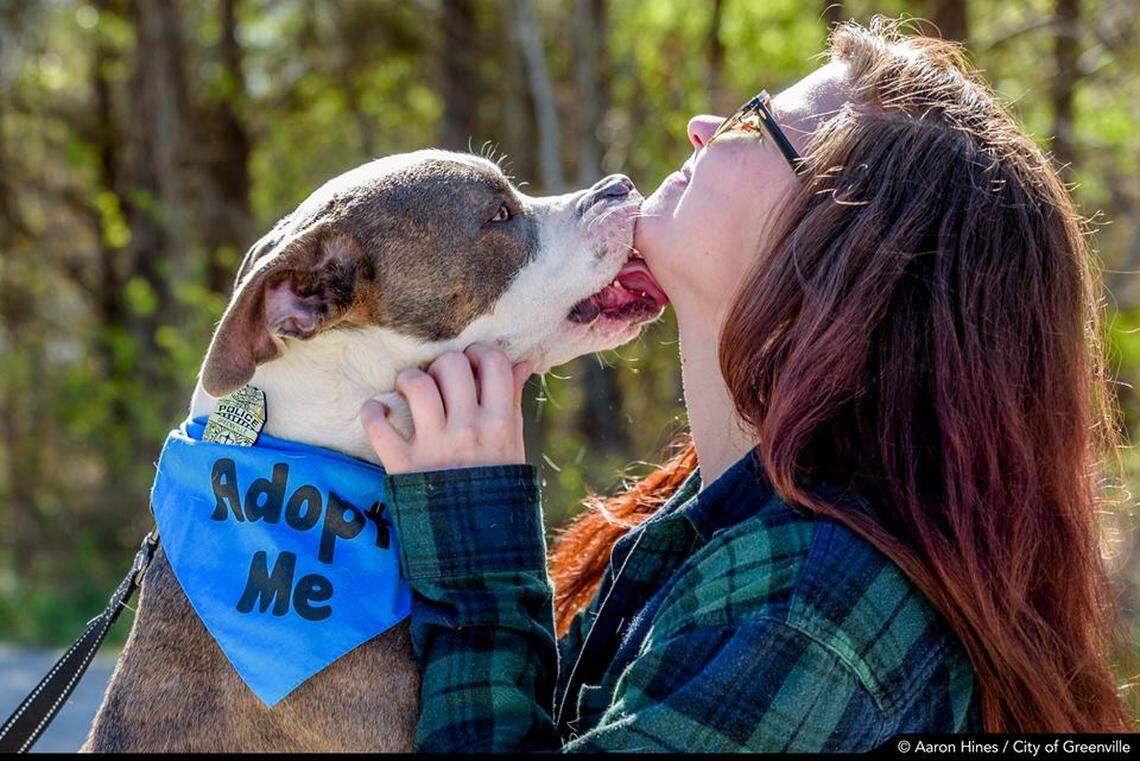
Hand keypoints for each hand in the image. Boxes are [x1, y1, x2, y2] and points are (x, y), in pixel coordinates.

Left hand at [361, 344, 531, 474]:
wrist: (477, 545)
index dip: (480, 353)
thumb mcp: (513, 445)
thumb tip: (521, 362)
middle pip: (451, 365)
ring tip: (411, 390)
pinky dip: (372, 411)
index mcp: (500, 423)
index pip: (492, 362)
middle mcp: (468, 430)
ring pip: (416, 384)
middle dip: (443, 364)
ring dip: (409, 379)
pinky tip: (380, 412)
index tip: (472, 363)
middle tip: (440, 380)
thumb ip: (513, 401)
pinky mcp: (402, 464)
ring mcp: (434, 446)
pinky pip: (377, 423)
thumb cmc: (496, 487)